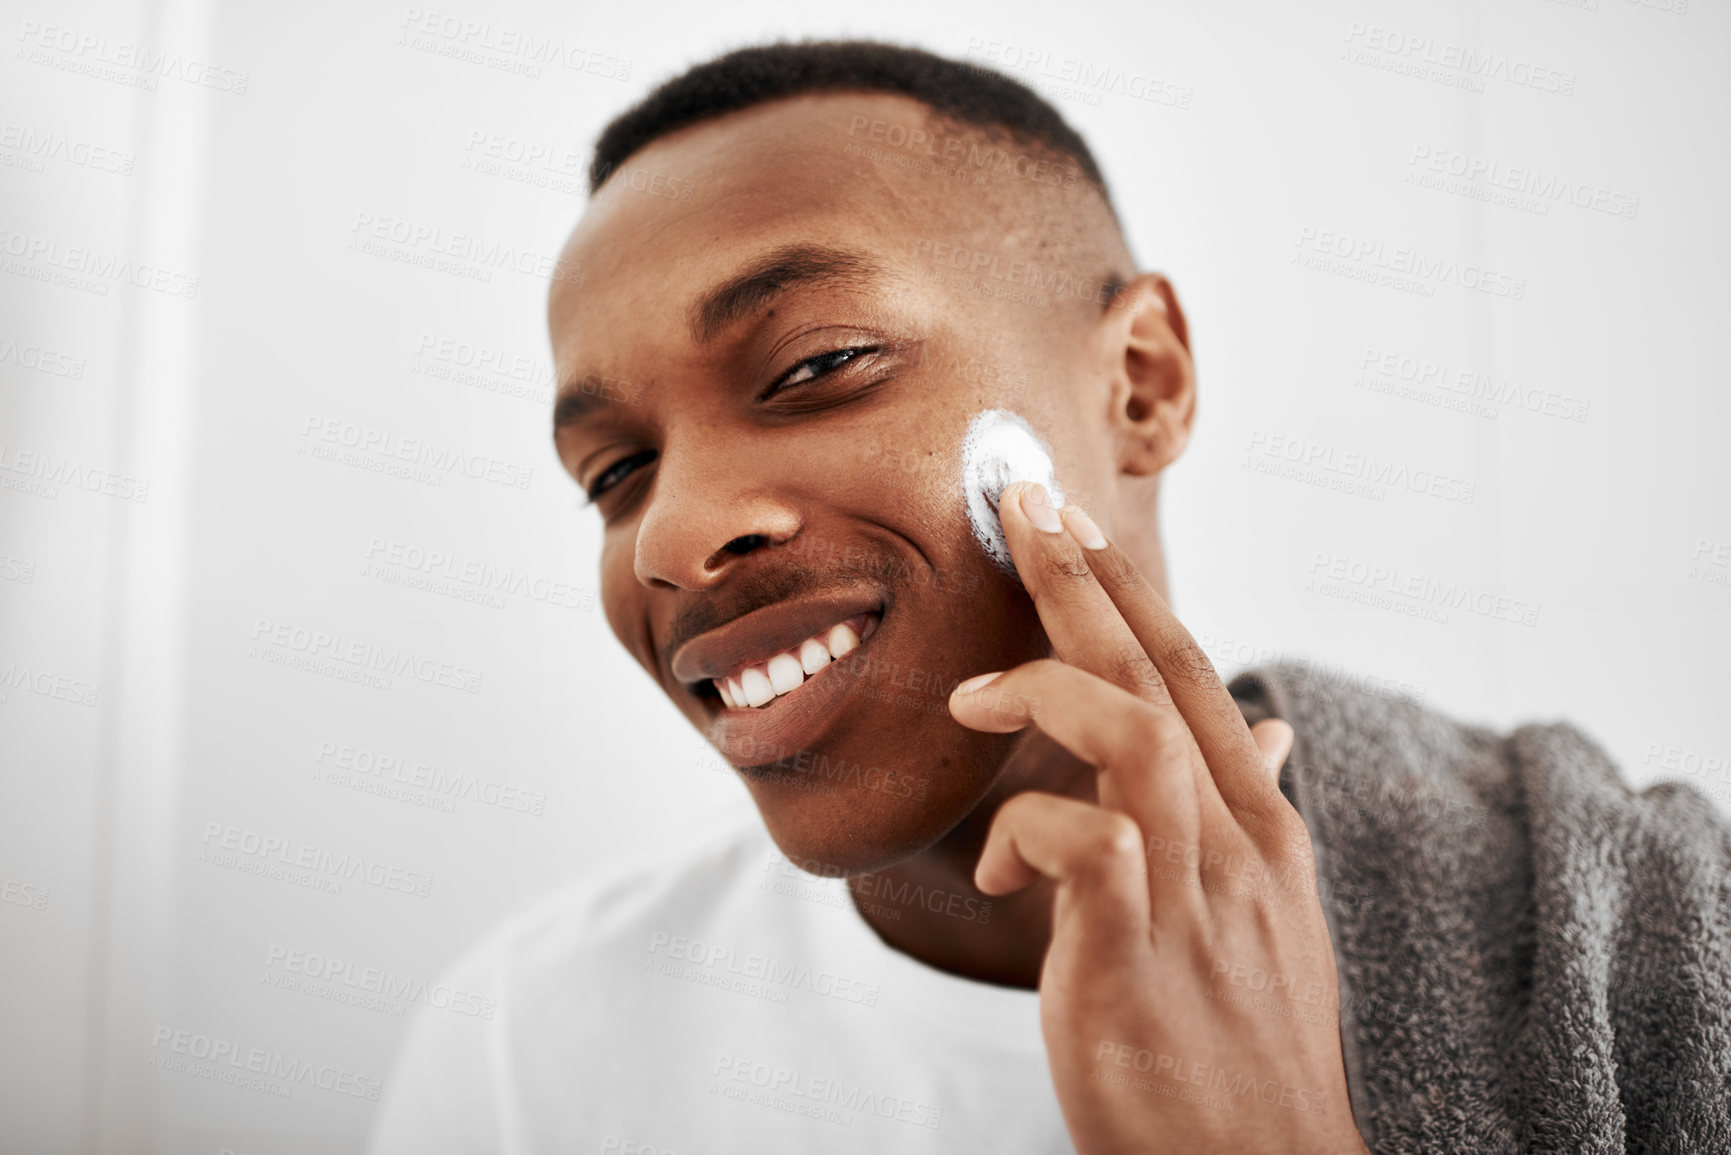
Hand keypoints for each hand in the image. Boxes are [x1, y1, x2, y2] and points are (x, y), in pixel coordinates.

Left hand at [948, 482, 1367, 1154]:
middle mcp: (1238, 843)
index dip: (1132, 593)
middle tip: (1019, 505)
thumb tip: (1272, 733)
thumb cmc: (1245, 1041)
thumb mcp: (1270, 915)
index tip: (1075, 524)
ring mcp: (1196, 897)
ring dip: (1049, 688)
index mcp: (1260, 826)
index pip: (1195, 675)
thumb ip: (1255, 814)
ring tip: (970, 697)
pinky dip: (1027, 827)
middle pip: (1164, 674)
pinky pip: (1089, 845)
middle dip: (1084, 581)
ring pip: (1139, 734)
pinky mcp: (1137, 954)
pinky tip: (991, 865)